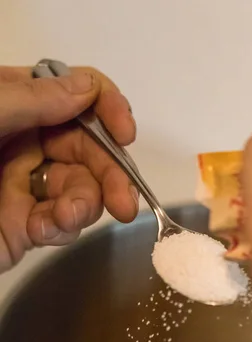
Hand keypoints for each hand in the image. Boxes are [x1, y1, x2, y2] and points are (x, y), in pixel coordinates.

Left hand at [0, 66, 137, 272]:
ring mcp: (26, 185)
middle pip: (89, 149)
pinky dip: (61, 228)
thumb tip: (86, 87)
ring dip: (83, 206)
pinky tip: (42, 231)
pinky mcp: (26, 225)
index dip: (105, 109)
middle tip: (125, 203)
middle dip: (110, 175)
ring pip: (82, 190)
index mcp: (13, 104)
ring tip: (64, 219)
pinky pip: (63, 223)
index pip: (74, 96)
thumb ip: (33, 98)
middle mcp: (25, 141)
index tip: (125, 133)